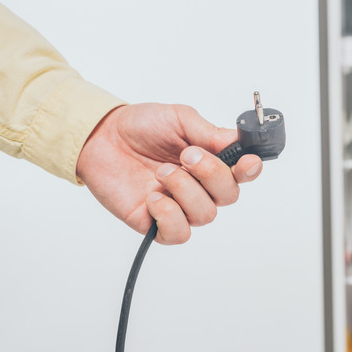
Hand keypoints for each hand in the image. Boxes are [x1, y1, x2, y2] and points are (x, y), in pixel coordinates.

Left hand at [76, 103, 262, 243]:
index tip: (247, 162)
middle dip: (212, 174)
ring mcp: (180, 206)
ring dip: (185, 190)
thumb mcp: (179, 119)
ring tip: (161, 172)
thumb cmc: (141, 127)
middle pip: (229, 196)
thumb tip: (237, 141)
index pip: (243, 174)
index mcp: (211, 161)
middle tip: (188, 156)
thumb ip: (210, 132)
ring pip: (205, 214)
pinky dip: (170, 215)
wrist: (101, 137)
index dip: (250, 171)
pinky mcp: (156, 223)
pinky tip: (154, 197)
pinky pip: (179, 233)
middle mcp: (200, 187)